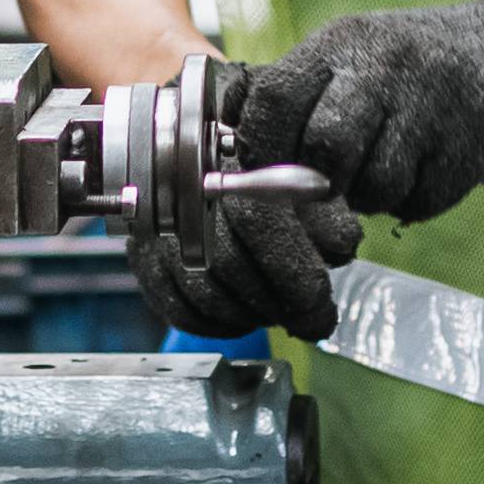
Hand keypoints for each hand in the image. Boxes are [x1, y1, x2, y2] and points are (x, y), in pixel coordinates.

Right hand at [127, 174, 358, 343]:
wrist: (211, 167)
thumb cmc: (267, 178)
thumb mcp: (307, 185)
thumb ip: (328, 213)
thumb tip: (341, 246)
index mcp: (230, 158)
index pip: (258, 220)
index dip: (293, 268)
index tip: (319, 300)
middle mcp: (181, 191)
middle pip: (228, 262)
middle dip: (277, 300)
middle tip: (308, 316)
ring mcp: (157, 226)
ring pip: (201, 291)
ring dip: (249, 314)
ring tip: (279, 313)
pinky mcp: (142, 258)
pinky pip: (175, 308)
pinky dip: (216, 324)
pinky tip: (244, 317)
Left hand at [239, 0, 483, 225]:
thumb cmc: (408, 73)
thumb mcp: (348, 64)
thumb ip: (295, 104)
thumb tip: (227, 157)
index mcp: (342, 43)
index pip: (275, 99)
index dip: (261, 149)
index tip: (265, 174)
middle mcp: (386, 63)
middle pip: (328, 148)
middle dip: (323, 185)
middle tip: (334, 187)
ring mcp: (435, 98)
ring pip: (377, 183)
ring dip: (375, 196)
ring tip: (392, 167)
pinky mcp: (476, 136)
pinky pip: (422, 197)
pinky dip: (417, 199)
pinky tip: (430, 167)